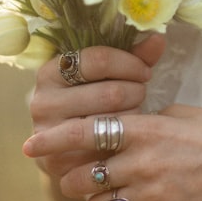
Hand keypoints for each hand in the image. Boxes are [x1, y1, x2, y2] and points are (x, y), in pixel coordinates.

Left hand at [23, 104, 201, 200]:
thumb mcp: (177, 114)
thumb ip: (141, 122)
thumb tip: (112, 126)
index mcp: (146, 128)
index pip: (86, 132)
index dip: (54, 138)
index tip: (32, 144)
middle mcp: (144, 161)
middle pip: (82, 176)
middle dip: (76, 178)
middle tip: (84, 176)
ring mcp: (153, 195)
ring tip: (113, 195)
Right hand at [28, 34, 165, 179]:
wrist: (64, 145)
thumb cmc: (90, 99)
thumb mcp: (104, 74)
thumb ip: (132, 56)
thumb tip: (158, 38)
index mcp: (50, 72)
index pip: (99, 60)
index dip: (130, 63)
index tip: (145, 70)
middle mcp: (42, 103)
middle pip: (111, 93)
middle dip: (136, 92)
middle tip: (141, 94)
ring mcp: (50, 135)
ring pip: (113, 122)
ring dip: (134, 116)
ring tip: (134, 113)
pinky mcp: (61, 162)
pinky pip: (108, 149)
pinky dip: (125, 141)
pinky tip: (127, 135)